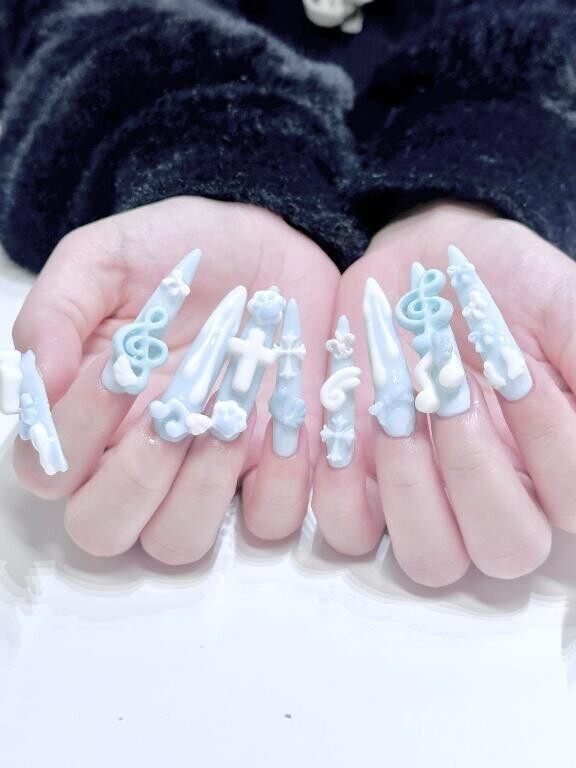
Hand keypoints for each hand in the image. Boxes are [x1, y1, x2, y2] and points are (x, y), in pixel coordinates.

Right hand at [12, 196, 338, 562]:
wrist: (269, 250)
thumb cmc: (182, 254)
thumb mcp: (108, 259)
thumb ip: (60, 308)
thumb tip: (40, 374)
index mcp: (90, 415)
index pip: (48, 468)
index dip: (73, 433)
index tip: (118, 368)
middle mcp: (139, 458)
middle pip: (102, 528)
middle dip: (135, 477)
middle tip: (171, 409)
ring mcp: (205, 474)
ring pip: (178, 542)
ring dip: (202, 486)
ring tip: (230, 415)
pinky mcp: (270, 473)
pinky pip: (267, 523)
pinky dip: (277, 487)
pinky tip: (281, 424)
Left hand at [312, 201, 575, 585]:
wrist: (417, 264)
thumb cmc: (496, 282)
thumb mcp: (557, 306)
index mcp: (550, 461)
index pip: (570, 504)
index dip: (549, 445)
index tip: (516, 372)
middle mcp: (494, 494)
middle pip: (506, 550)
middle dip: (476, 471)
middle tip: (452, 393)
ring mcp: (426, 498)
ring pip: (432, 559)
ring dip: (412, 488)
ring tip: (396, 414)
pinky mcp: (362, 486)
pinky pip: (353, 533)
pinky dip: (342, 495)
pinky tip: (347, 438)